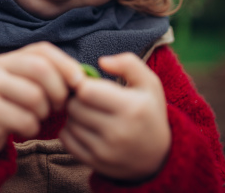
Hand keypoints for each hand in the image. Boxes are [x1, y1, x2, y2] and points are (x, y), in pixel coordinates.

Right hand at [0, 42, 83, 158]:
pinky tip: (23, 128)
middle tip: (59, 106)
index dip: (66, 65)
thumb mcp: (26, 85)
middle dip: (58, 91)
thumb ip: (50, 77)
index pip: (43, 51)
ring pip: (35, 97)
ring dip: (44, 113)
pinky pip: (24, 120)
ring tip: (37, 117)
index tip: (79, 83)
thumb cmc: (10, 105)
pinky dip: (32, 128)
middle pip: (40, 69)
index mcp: (10, 58)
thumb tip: (84, 78)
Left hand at [59, 53, 170, 180]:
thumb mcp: (149, 83)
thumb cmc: (149, 112)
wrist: (159, 157)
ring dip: (73, 115)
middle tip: (87, 99)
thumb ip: (128, 63)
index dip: (83, 83)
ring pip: (69, 123)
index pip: (86, 91)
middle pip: (74, 107)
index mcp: (132, 108)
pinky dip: (69, 131)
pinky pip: (65, 140)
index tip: (89, 84)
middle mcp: (118, 132)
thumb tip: (101, 61)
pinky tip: (84, 127)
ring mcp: (106, 151)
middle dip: (76, 99)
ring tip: (88, 113)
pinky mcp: (95, 163)